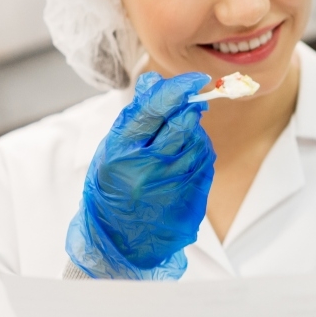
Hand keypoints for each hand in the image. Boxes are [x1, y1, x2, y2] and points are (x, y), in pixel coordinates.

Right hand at [66, 72, 215, 279]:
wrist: (118, 238)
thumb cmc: (112, 188)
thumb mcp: (111, 149)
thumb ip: (135, 116)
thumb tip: (153, 81)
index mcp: (121, 150)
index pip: (155, 110)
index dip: (178, 89)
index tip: (196, 78)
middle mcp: (148, 166)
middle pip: (182, 123)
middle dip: (188, 108)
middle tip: (189, 101)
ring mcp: (172, 181)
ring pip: (197, 139)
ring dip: (192, 130)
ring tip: (173, 140)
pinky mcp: (191, 193)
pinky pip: (204, 158)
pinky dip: (198, 149)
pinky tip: (182, 156)